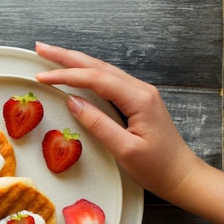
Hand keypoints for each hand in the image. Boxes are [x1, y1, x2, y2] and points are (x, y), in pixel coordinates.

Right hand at [35, 42, 223, 223]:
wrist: (182, 175)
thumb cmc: (157, 167)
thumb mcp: (125, 149)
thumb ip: (98, 124)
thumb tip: (73, 102)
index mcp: (138, 99)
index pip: (95, 79)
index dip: (66, 75)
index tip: (42, 77)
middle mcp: (140, 90)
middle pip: (97, 66)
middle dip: (66, 56)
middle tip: (41, 48)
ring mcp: (140, 93)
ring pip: (102, 70)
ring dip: (75, 62)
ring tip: (52, 56)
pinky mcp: (137, 101)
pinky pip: (107, 80)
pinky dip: (87, 73)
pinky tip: (76, 72)